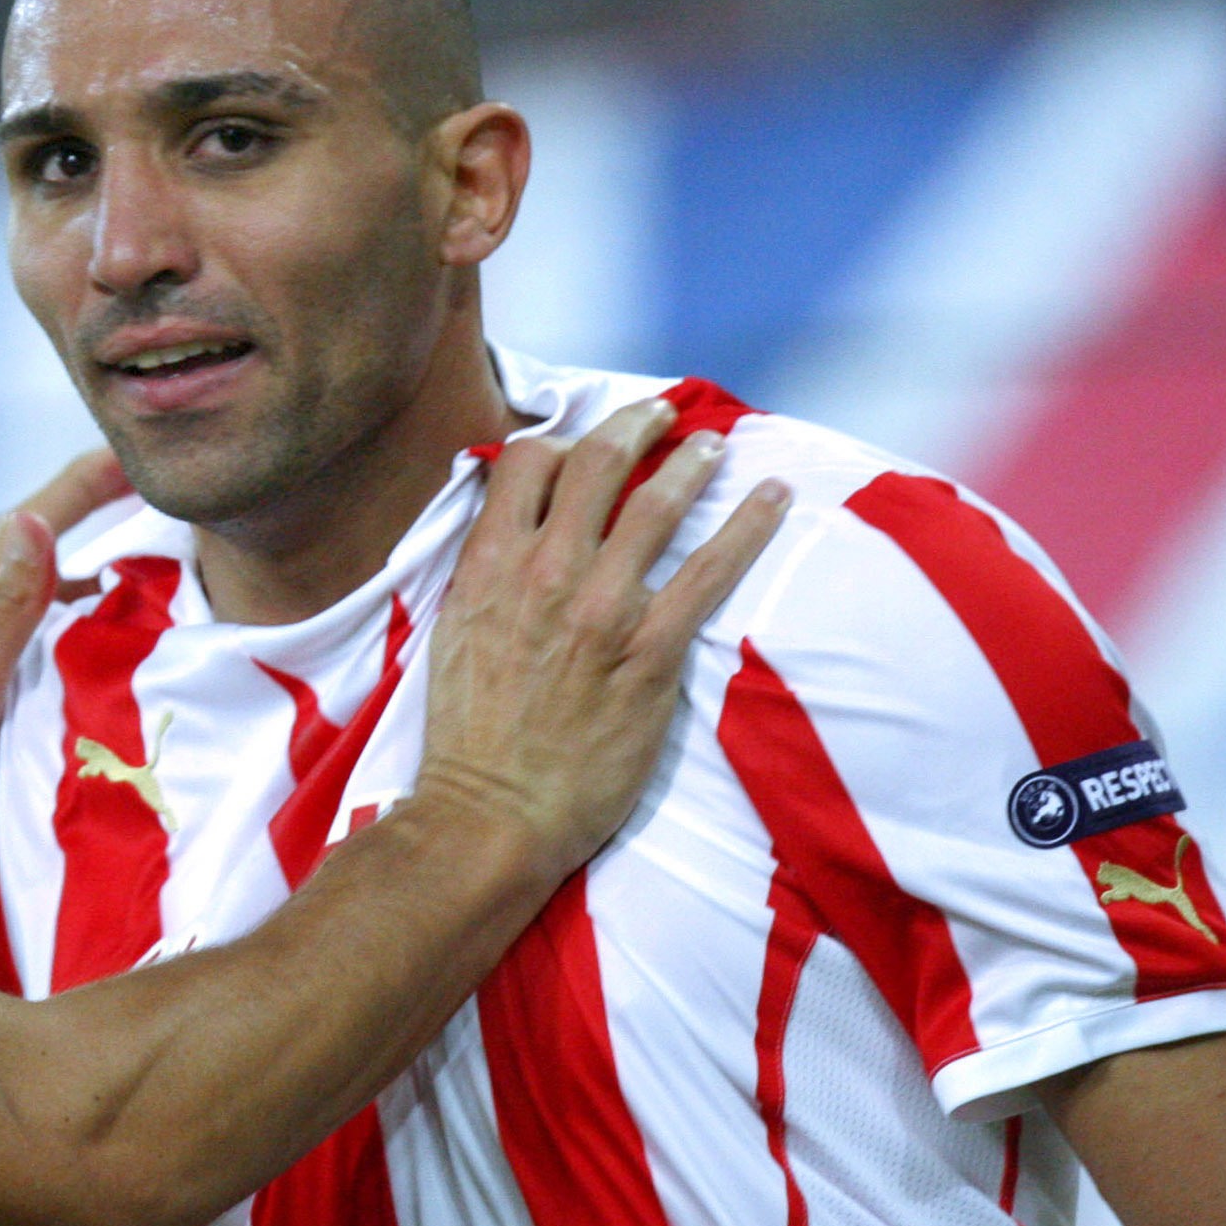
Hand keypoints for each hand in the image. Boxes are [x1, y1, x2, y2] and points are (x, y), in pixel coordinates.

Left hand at [0, 451, 128, 942]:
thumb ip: (1, 614)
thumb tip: (30, 519)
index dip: (76, 485)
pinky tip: (120, 658)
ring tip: (155, 565)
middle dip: (87, 511)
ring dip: (90, 572)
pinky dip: (87, 635)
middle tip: (151, 491)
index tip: (135, 453)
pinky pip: (48, 655)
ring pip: (39, 605)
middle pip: (30, 553)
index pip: (21, 529)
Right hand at [415, 398, 787, 882]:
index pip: (523, 463)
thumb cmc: (468, 737)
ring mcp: (601, 607)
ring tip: (714, 446)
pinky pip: (710, 570)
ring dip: (692, 462)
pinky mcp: (650, 650)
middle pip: (595, 463)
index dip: (557, 441)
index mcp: (488, 565)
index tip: (581, 444)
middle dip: (633, 426)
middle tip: (659, 414)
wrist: (490, 812)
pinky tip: (774, 496)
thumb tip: (507, 538)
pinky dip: (748, 525)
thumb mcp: (452, 635)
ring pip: (655, 503)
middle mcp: (544, 572)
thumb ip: (484, 576)